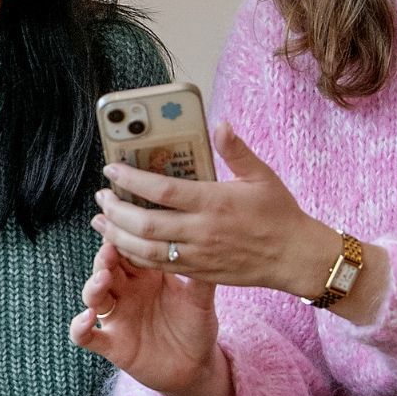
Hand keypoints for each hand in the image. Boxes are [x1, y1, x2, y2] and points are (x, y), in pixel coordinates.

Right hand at [69, 242, 230, 395]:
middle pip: (107, 268)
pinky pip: (86, 336)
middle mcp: (126, 292)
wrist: (195, 366)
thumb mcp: (200, 300)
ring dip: (94, 285)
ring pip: (94, 296)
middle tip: (110, 247)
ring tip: (103, 277)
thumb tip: (211, 244)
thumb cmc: (197, 326)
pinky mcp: (112, 344)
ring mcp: (117, 317)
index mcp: (146, 276)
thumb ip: (200, 276)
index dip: (123, 238)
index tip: (122, 223)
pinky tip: (88, 318)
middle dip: (105, 257)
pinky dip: (79, 327)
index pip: (128, 250)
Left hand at [93, 123, 339, 296]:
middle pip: (146, 225)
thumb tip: (220, 123)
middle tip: (102, 196)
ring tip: (100, 220)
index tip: (111, 169)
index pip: (162, 191)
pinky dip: (135, 256)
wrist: (295, 258)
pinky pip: (159, 267)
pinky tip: (123, 244)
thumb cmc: (280, 214)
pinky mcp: (199, 272)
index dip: (131, 180)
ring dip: (117, 236)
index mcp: (214, 202)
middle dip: (116, 210)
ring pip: (146, 251)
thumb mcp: (262, 176)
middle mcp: (202, 231)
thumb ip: (236, 150)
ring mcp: (199, 255)